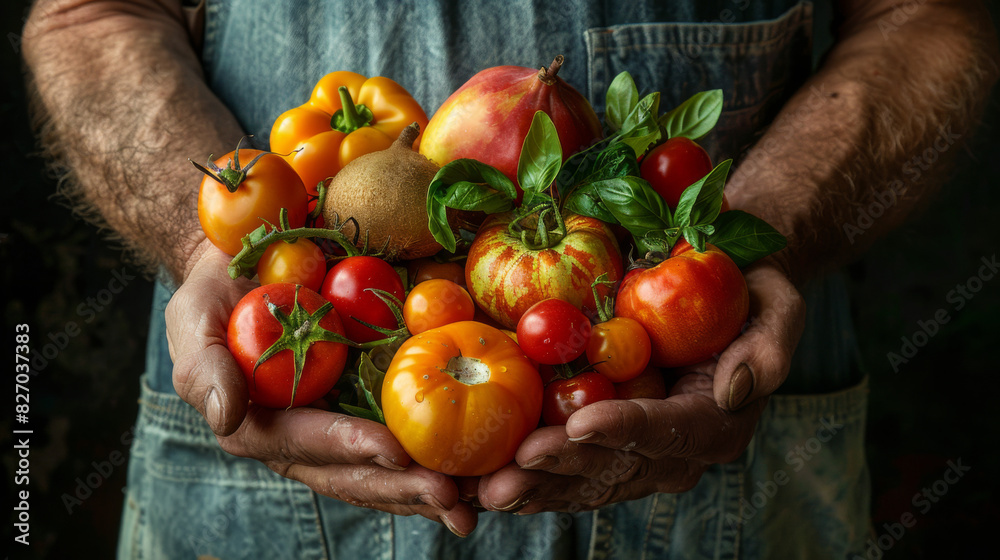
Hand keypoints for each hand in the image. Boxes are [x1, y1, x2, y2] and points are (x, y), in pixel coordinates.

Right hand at [165, 242, 476, 534]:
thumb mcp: (193, 318)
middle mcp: (306, 439)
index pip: (307, 443)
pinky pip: (408, 436)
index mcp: (262, 426)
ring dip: (430, 487)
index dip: (350, 448)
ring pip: (386, 470)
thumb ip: (204, 368)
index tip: (394, 452)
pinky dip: (444, 454)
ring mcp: (342, 426)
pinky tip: (480, 468)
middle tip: (451, 496)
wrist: (252, 265)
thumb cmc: (219, 293)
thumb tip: (226, 418)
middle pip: (355, 473)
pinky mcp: (371, 405)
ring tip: (476, 499)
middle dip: (402, 487)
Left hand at [477, 259, 804, 512]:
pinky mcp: (601, 439)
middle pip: (614, 466)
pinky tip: (484, 478)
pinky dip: (526, 471)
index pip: (667, 431)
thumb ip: (769, 347)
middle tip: (513, 468)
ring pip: (582, 476)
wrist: (720, 286)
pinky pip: (564, 462)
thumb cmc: (747, 289)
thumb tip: (733, 390)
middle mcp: (673, 449)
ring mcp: (634, 450)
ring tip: (486, 487)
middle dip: (561, 468)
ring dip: (534, 483)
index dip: (624, 431)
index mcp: (715, 422)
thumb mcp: (778, 304)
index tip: (581, 424)